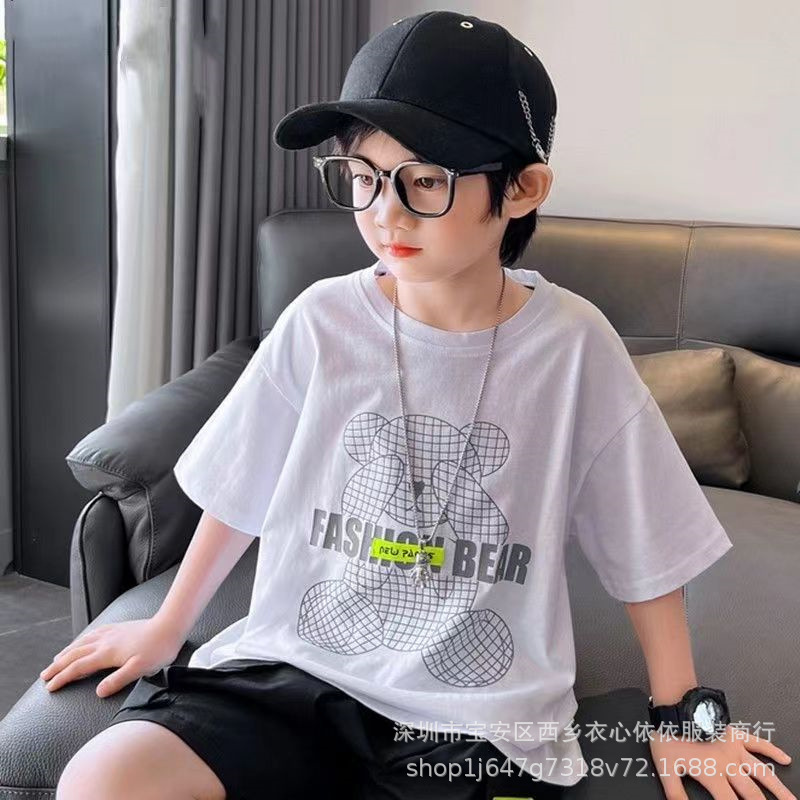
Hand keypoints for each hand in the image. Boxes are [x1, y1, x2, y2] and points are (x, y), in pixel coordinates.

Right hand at [39, 617, 184, 697]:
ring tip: (56, 659)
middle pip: (74, 654)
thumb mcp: (140, 669)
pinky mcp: (119, 627)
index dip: (62, 678)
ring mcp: (111, 633)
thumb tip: (98, 692)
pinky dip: (82, 639)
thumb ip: (118, 680)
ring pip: (82, 642)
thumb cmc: (158, 650)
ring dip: (67, 652)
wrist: (170, 625)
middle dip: (57, 666)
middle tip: (44, 675)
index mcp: (107, 653)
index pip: (78, 668)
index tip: (49, 687)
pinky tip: (83, 640)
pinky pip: (94, 633)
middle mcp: (105, 641)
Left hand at [649, 723, 794, 798]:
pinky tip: (785, 758)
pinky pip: (758, 743)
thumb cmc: (668, 736)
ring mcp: (735, 749)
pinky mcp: (736, 733)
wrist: (673, 706)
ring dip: (779, 788)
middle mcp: (728, 764)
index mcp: (712, 775)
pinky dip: (773, 750)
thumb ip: (675, 794)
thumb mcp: (665, 768)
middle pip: (752, 793)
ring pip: (763, 772)